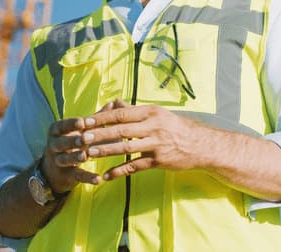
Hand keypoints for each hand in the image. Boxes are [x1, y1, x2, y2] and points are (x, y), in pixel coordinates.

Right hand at [41, 101, 125, 190]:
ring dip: (76, 157)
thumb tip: (113, 103)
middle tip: (84, 139)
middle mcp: (54, 145)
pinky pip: (76, 176)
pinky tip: (98, 179)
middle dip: (73, 140)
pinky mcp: (66, 175)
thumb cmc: (72, 141)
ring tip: (86, 156)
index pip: (63, 125)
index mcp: (57, 130)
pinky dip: (87, 177)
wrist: (54, 170)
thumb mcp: (80, 129)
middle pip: (62, 142)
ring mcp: (58, 161)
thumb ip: (96, 118)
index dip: (73, 123)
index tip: (84, 122)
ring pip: (66, 159)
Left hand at [80, 102, 210, 180]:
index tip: (85, 121)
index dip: (102, 118)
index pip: (121, 114)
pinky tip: (106, 176)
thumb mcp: (157, 113)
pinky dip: (119, 171)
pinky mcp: (158, 161)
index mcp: (151, 112)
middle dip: (99, 134)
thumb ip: (134, 110)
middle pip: (120, 130)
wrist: (199, 144)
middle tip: (81, 138)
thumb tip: (114, 103)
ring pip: (125, 148)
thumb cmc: (174, 127)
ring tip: (88, 155)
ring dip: (105, 151)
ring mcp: (156, 144)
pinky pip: (135, 166)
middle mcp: (153, 126)